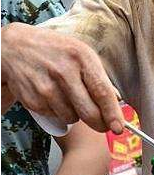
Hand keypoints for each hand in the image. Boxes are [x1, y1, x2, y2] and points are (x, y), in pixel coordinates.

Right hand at [1, 22, 123, 132]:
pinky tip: (52, 96)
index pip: (102, 92)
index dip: (113, 114)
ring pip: (72, 118)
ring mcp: (46, 86)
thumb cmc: (54, 51)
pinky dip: (57, 112)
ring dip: (75, 115)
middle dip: (99, 124)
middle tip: (102, 125)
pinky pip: (54, 116)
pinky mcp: (32, 98)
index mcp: (81, 57)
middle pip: (89, 112)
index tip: (119, 128)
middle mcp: (63, 71)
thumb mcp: (80, 53)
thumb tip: (117, 101)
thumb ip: (99, 77)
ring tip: (68, 97)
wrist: (13, 47)